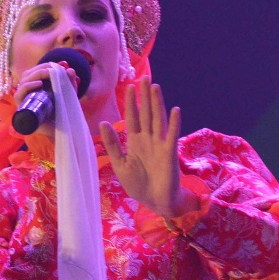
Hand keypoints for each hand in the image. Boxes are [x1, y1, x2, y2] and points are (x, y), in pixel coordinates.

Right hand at [12, 61, 79, 139]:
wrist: (61, 130)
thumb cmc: (62, 113)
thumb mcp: (68, 94)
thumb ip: (70, 82)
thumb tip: (70, 69)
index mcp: (35, 88)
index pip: (34, 72)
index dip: (43, 66)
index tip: (57, 65)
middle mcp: (27, 93)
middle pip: (27, 74)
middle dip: (40, 68)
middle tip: (52, 68)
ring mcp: (23, 101)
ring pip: (23, 81)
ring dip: (35, 74)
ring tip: (48, 74)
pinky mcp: (21, 109)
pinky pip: (19, 94)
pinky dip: (28, 86)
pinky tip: (39, 84)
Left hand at [99, 76, 195, 218]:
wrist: (156, 201)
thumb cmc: (138, 183)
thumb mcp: (120, 164)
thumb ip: (112, 144)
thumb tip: (103, 123)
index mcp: (135, 142)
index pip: (132, 118)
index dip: (131, 103)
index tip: (130, 87)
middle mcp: (148, 139)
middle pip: (146, 114)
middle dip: (145, 97)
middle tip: (144, 78)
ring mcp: (160, 144)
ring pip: (158, 120)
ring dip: (157, 104)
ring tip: (155, 88)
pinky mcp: (170, 153)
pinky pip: (172, 136)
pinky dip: (174, 123)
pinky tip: (175, 110)